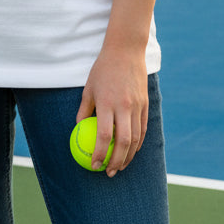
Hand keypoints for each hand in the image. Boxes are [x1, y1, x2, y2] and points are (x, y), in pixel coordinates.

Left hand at [75, 46, 148, 176]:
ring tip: (120, 166)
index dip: (99, 154)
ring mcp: (137, 106)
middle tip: (109, 172)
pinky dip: (138, 143)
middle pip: (123, 142)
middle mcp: (124, 106)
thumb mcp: (89, 87)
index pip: (104, 135)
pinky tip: (132, 152)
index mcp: (107, 102)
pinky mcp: (145, 104)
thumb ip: (84, 109)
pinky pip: (143, 129)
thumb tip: (78, 128)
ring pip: (136, 138)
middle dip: (116, 161)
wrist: (126, 51)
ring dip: (128, 156)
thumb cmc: (103, 69)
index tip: (93, 165)